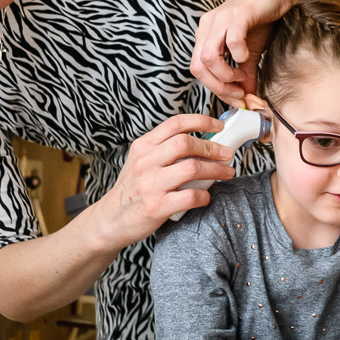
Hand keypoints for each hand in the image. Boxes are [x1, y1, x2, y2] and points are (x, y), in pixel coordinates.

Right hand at [93, 114, 236, 248]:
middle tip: (227, 154)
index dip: (201, 121)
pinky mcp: (157, 207)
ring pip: (192, 168)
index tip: (218, 125)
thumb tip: (204, 141)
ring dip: (216, 170)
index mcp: (143, 146)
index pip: (175, 124)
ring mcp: (150, 184)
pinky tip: (206, 195)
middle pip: (186, 144)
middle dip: (213, 148)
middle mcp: (145, 162)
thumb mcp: (141, 160)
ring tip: (227, 173)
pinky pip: (190, 196)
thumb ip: (165, 149)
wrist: (112, 219)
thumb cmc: (133, 188)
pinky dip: (204, 195)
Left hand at [191, 0, 294, 106]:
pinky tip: (248, 56)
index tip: (236, 98)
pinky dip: (239, 54)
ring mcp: (220, 19)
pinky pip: (231, 40)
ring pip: (208, 56)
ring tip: (242, 76)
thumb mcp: (251, 52)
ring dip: (226, 74)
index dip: (216, 89)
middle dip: (219, 87)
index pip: (198, 69)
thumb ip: (246, 74)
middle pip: (198, 67)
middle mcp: (207, 26)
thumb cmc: (262, 18)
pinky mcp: (238, 14)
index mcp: (205, 35)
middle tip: (239, 93)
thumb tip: (247, 98)